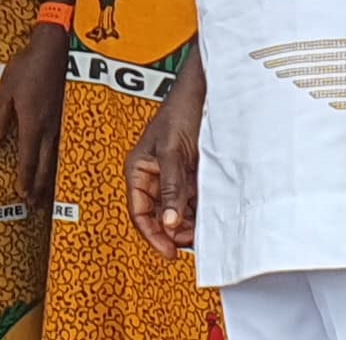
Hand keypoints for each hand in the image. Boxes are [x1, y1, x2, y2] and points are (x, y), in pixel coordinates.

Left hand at [0, 26, 69, 205]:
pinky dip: (63, 164)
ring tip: (48, 198)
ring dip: (51, 180)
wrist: (58, 48)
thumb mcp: (5, 89)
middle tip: (34, 207)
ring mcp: (64, 124)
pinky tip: (62, 170)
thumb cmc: (28, 67)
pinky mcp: (71, 117)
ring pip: (58, 160)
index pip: (27, 160)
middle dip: (38, 188)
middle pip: (45, 166)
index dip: (24, 180)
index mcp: (33, 124)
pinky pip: (67, 147)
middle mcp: (50, 129)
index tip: (21, 197)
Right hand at [126, 60, 203, 255]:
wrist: (204, 92)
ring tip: (201, 232)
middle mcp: (154, 176)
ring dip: (187, 225)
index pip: (139, 212)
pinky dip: (199, 213)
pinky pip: (192, 202)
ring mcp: (173, 177)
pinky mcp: (191, 176)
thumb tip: (167, 222)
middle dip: (172, 232)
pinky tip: (208, 219)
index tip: (169, 252)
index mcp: (138, 169)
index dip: (152, 235)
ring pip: (176, 212)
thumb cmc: (179, 111)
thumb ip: (170, 187)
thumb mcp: (171, 152)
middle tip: (190, 243)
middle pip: (158, 216)